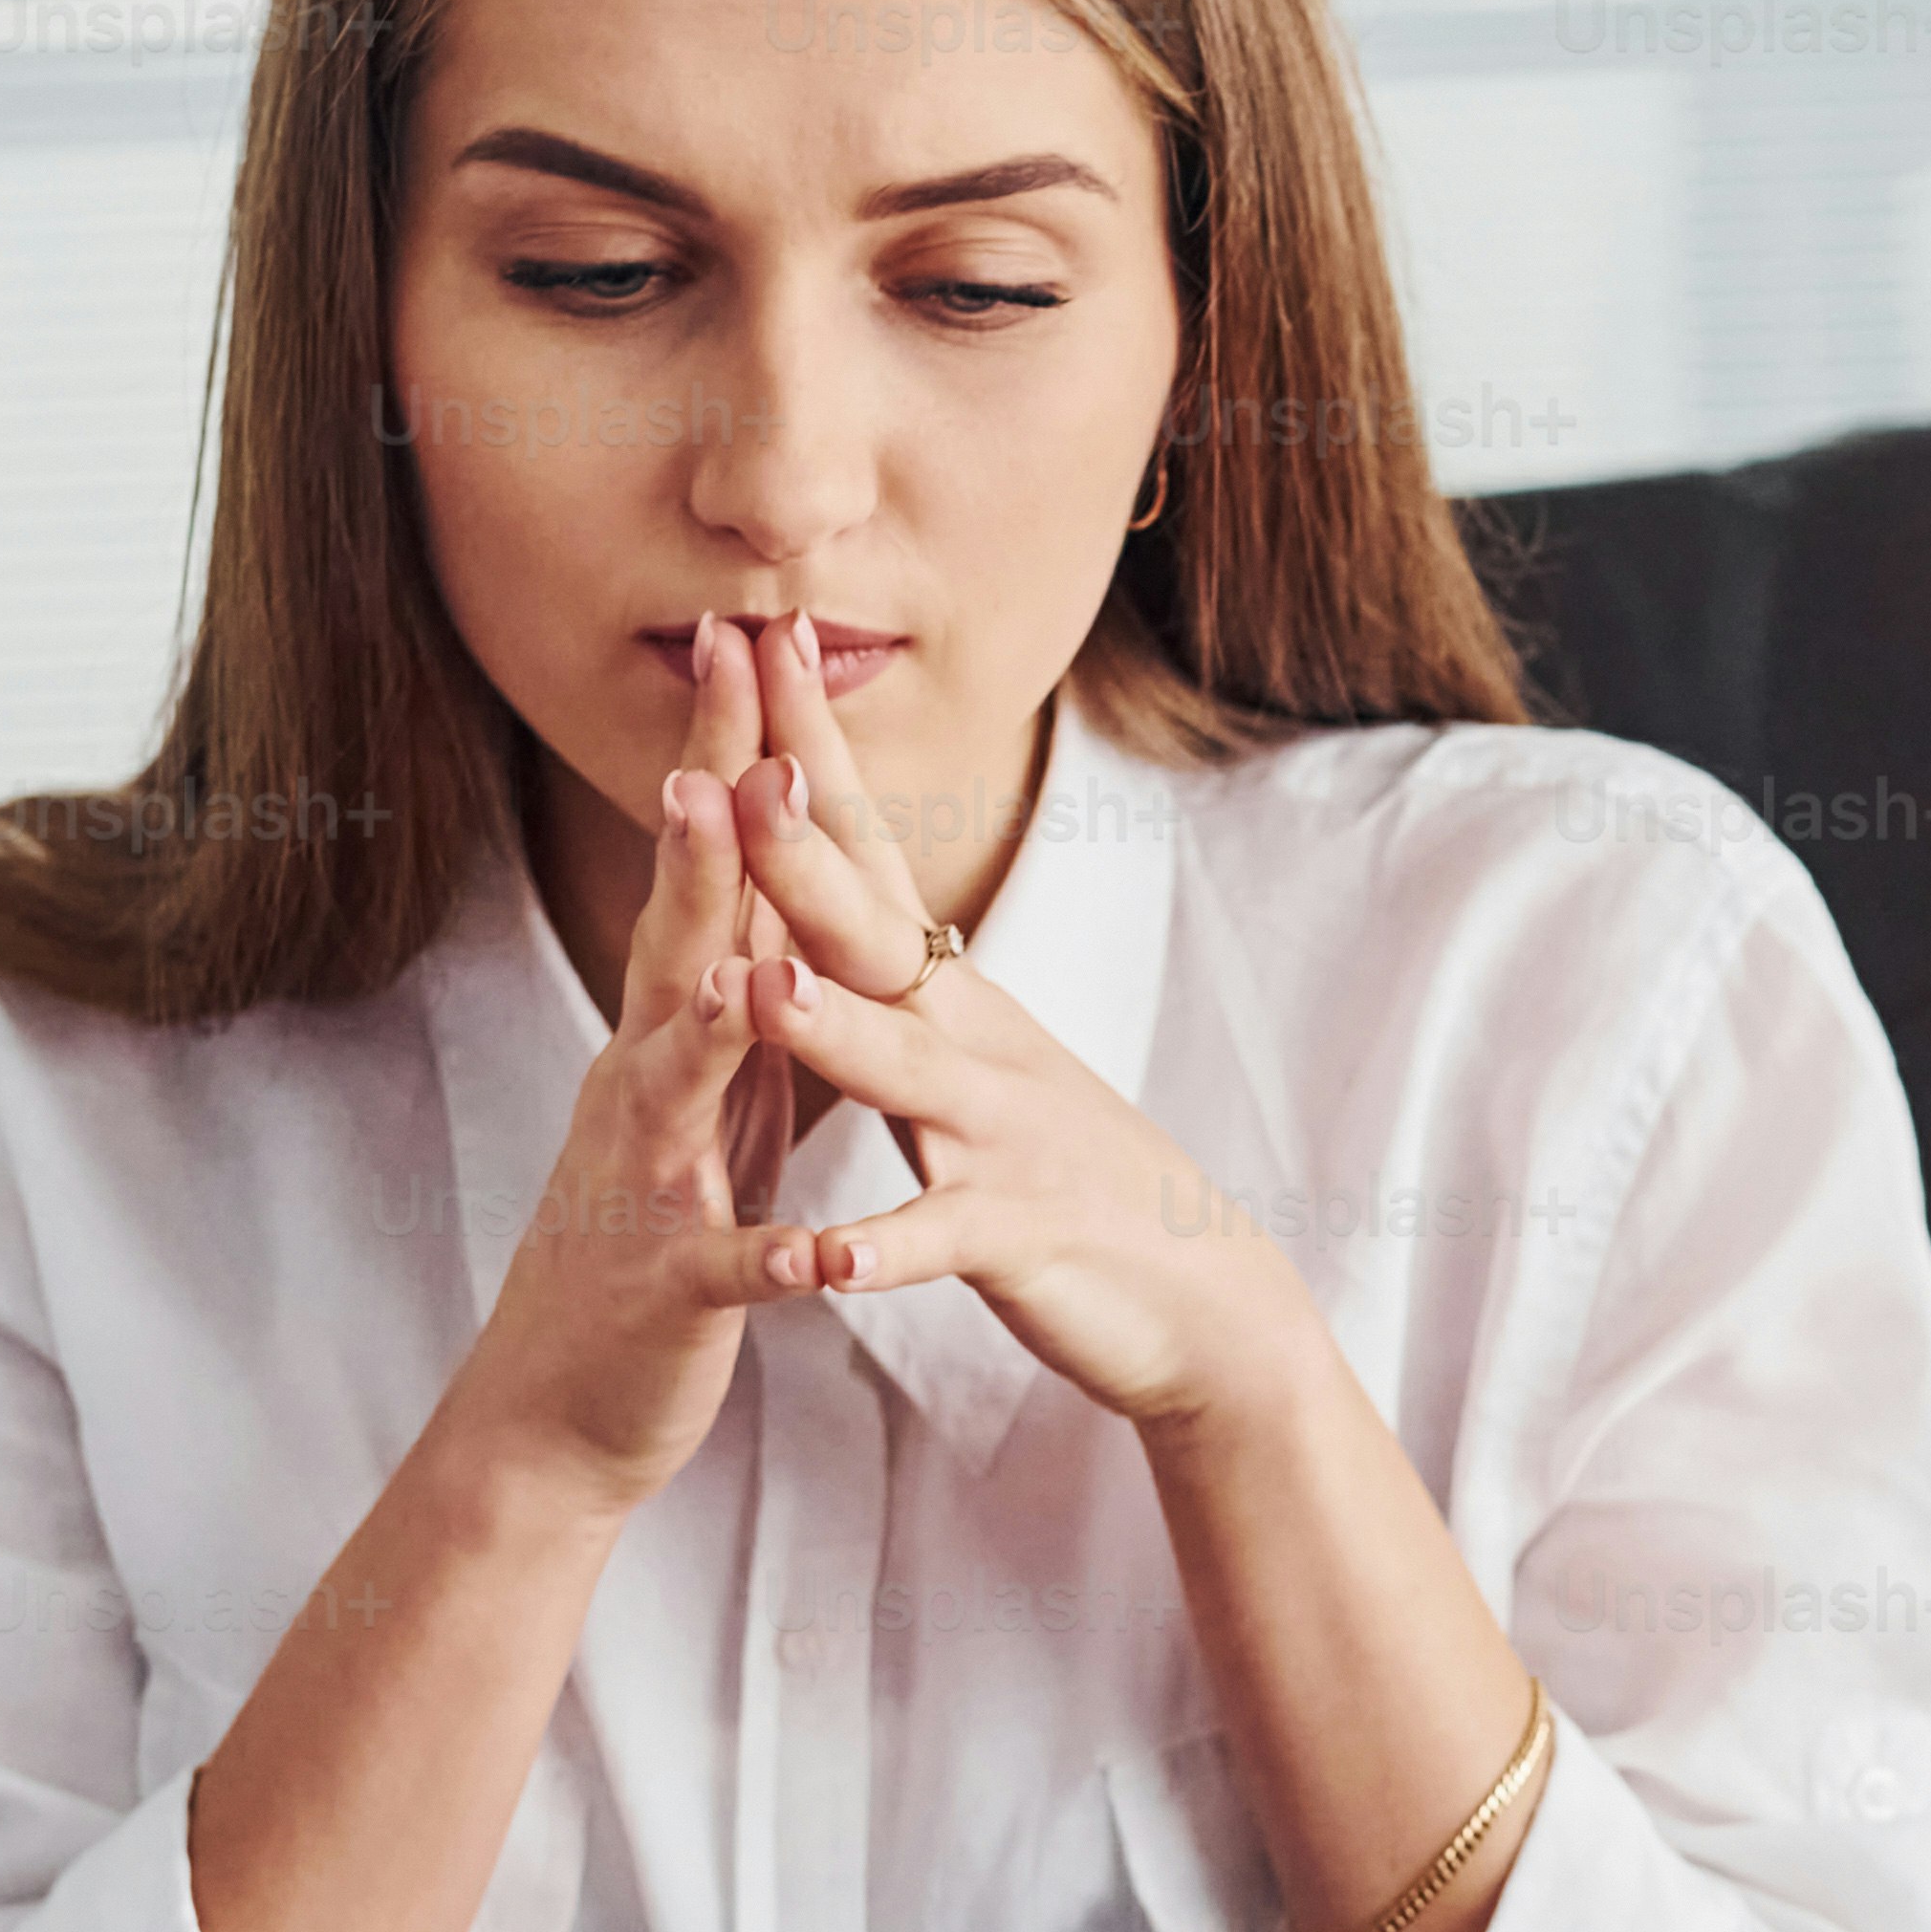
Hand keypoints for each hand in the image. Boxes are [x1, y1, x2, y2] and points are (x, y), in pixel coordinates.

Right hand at [427, 613, 832, 1514]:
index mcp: (668, 1039)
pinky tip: (815, 1253)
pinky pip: (726, 1274)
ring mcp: (649, 1188)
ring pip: (677, 1091)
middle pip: (677, 942)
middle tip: (733, 735)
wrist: (555, 1410)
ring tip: (743, 965)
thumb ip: (741, 996)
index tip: (751, 642)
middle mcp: (642, 1090)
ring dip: (708, 1025)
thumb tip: (782, 880)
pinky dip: (771, 1260)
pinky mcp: (670, 1294)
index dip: (727, 759)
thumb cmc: (649, 1248)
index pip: (705, 874)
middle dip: (708, 843)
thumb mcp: (706, 1098)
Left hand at [720, 617, 1337, 1439]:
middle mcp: (974, 1042)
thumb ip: (899, 979)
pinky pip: (941, 1243)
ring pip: (907, 1076)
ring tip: (757, 985)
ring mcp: (999, 1137)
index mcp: (949, 994)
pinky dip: (882, 1253)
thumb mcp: (979, 1054)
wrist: (1201, 1296)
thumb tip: (818, 891)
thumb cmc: (1068, 1174)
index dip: (810, 744)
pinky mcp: (1016, 1238)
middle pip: (876, 934)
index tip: (756, 635)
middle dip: (801, 854)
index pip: (867, 845)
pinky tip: (828, 1264)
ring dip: (832, 1032)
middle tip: (730, 769)